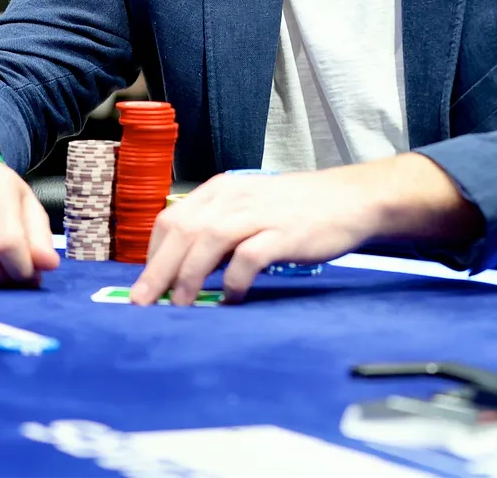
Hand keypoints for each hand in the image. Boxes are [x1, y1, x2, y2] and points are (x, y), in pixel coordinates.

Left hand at [130, 153, 478, 306]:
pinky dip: (234, 283)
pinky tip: (232, 301)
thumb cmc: (300, 209)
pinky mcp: (283, 233)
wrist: (352, 199)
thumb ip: (220, 229)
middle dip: (157, 272)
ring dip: (187, 278)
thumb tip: (184, 267)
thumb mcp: (252, 208)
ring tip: (180, 307)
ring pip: (207, 242)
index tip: (145, 285)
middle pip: (182, 232)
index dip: (153, 255)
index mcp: (222, 189)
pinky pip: (248, 259)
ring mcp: (259, 214)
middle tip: (144, 305)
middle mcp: (235, 197)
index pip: (172, 219)